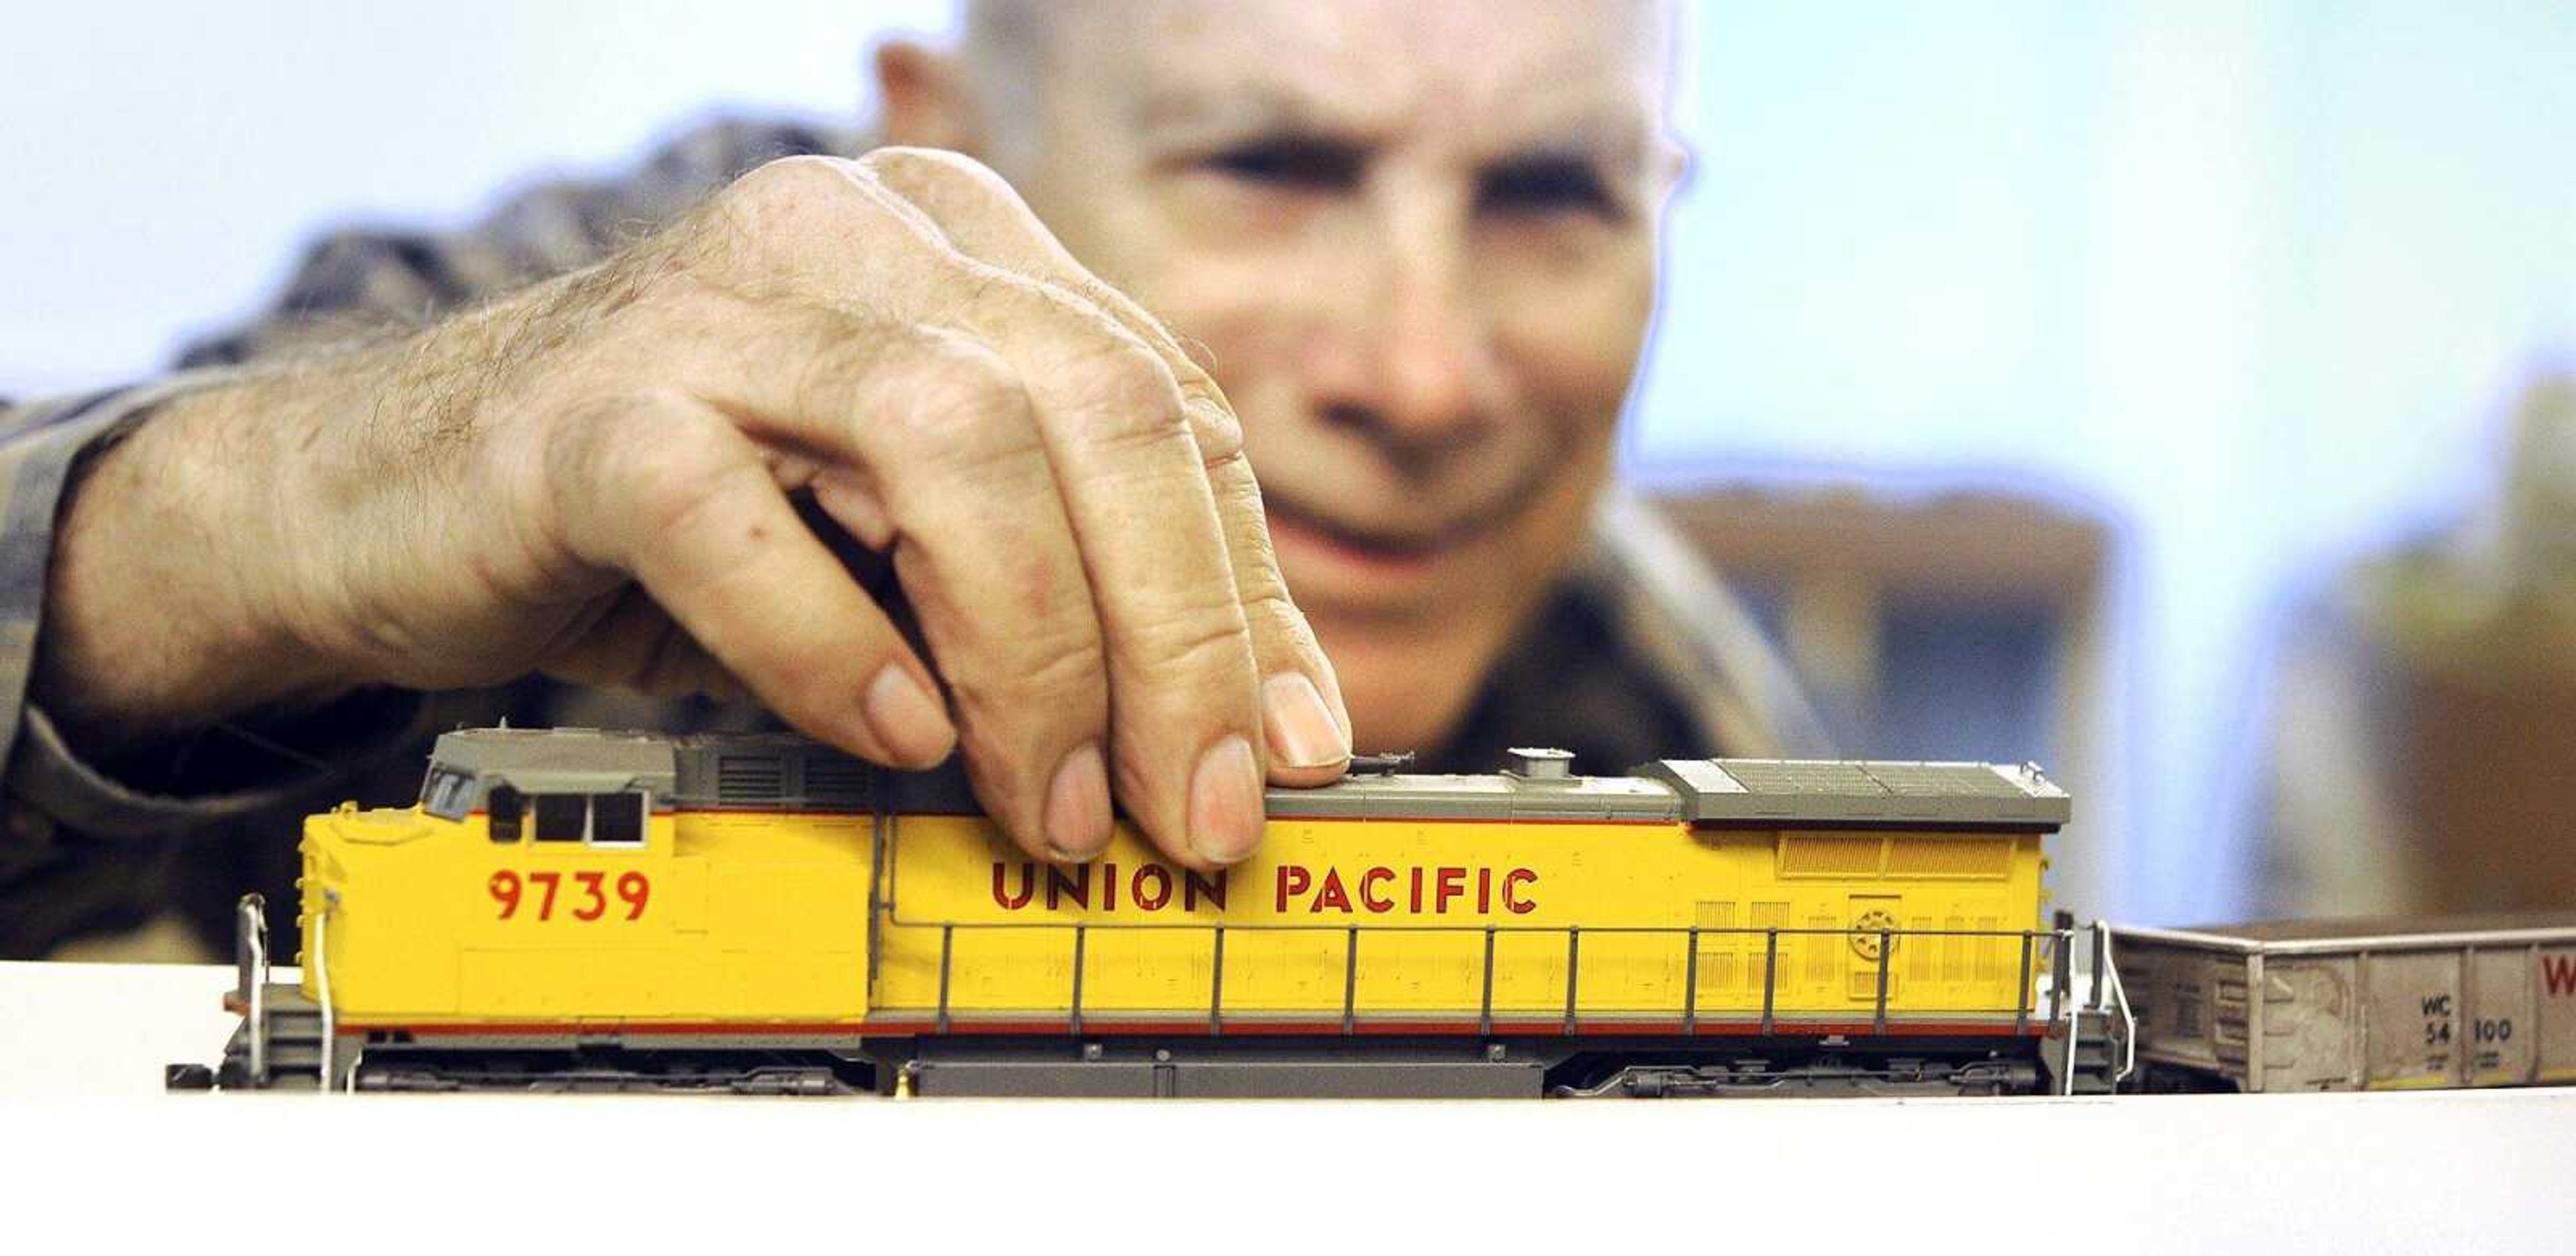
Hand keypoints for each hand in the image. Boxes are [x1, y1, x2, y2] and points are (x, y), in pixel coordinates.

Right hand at [37, 149, 1350, 867]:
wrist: (390, 503)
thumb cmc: (677, 525)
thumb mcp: (902, 551)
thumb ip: (1051, 598)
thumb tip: (1236, 740)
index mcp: (958, 245)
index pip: (1166, 409)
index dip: (1247, 592)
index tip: (1288, 753)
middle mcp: (853, 238)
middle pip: (1094, 412)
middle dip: (1175, 637)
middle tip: (1189, 809)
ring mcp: (715, 305)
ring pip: (952, 443)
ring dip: (1032, 655)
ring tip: (1049, 804)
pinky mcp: (587, 408)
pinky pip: (739, 518)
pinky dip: (833, 643)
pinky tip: (893, 734)